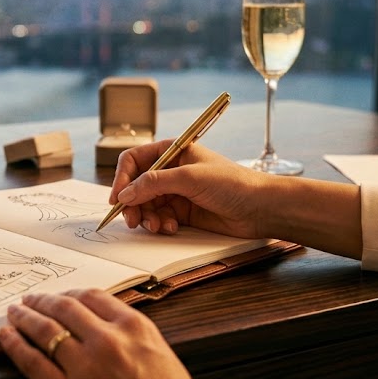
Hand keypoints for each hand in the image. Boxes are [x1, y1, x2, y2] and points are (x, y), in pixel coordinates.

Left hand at [0, 290, 204, 378]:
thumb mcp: (160, 354)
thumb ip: (130, 333)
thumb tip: (99, 322)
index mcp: (134, 327)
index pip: (92, 296)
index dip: (69, 292)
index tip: (60, 294)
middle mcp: (107, 341)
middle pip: (64, 308)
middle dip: (42, 300)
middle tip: (30, 298)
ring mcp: (85, 368)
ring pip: (44, 329)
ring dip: (25, 317)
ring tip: (14, 312)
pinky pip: (33, 363)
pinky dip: (15, 345)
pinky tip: (7, 337)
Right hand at [109, 141, 267, 238]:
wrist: (260, 208)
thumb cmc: (232, 183)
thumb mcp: (189, 177)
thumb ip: (154, 183)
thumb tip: (125, 194)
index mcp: (172, 151)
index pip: (134, 161)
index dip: (122, 178)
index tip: (117, 198)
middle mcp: (170, 170)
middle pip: (136, 186)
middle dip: (132, 203)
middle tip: (133, 220)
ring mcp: (176, 192)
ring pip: (145, 205)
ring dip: (146, 217)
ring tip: (156, 226)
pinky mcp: (182, 212)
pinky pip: (159, 218)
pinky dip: (160, 224)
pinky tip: (171, 227)